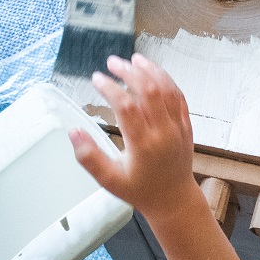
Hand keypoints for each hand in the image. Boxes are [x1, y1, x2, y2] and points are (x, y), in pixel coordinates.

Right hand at [69, 54, 196, 222]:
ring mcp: (178, 127)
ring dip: (151, 70)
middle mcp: (164, 133)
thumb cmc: (139, 190)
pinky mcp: (186, 125)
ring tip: (133, 59)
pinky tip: (153, 72)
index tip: (96, 78)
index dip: (110, 89)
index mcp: (143, 146)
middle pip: (149, 91)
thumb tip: (73, 132)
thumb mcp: (110, 180)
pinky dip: (166, 80)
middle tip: (112, 62)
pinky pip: (179, 96)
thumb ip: (89, 158)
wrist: (174, 199)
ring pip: (167, 89)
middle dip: (129, 72)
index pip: (126, 107)